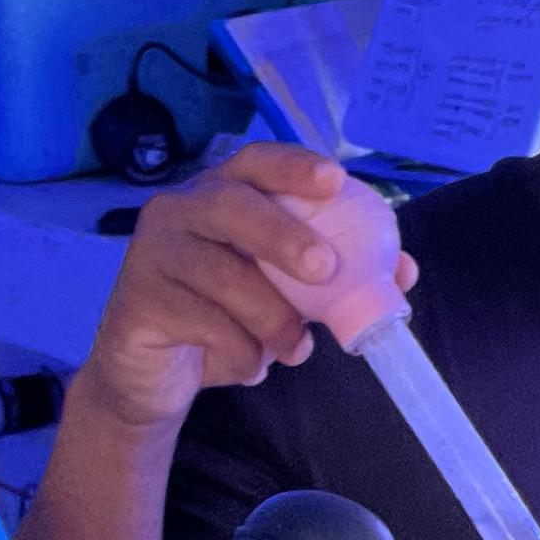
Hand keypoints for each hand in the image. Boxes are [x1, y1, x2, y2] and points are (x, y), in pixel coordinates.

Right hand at [75, 142, 417, 432]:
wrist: (153, 377)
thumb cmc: (222, 317)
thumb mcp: (284, 295)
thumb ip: (335, 278)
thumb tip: (403, 272)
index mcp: (221, 193)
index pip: (256, 162)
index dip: (294, 167)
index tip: (334, 181)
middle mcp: (180, 211)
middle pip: (231, 206)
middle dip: (282, 235)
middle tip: (324, 269)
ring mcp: (151, 253)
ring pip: (220, 274)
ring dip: (271, 317)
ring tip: (297, 349)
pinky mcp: (136, 302)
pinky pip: (200, 322)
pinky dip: (237, 350)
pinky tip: (246, 364)